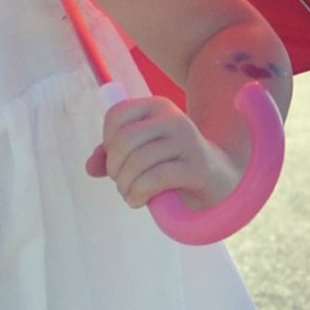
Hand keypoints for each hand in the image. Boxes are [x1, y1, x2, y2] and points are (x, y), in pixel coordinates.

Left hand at [90, 90, 236, 214]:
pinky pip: (156, 178)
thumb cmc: (172, 165)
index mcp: (157, 107)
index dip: (107, 142)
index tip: (116, 160)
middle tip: (121, 182)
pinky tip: (139, 201)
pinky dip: (138, 193)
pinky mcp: (197, 167)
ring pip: (138, 161)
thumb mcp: (141, 155)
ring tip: (130, 194)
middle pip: (124, 140)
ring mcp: (187, 141)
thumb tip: (90, 166)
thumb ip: (112, 156)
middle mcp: (173, 119)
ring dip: (125, 185)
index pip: (117, 115)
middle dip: (114, 167)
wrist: (218, 181)